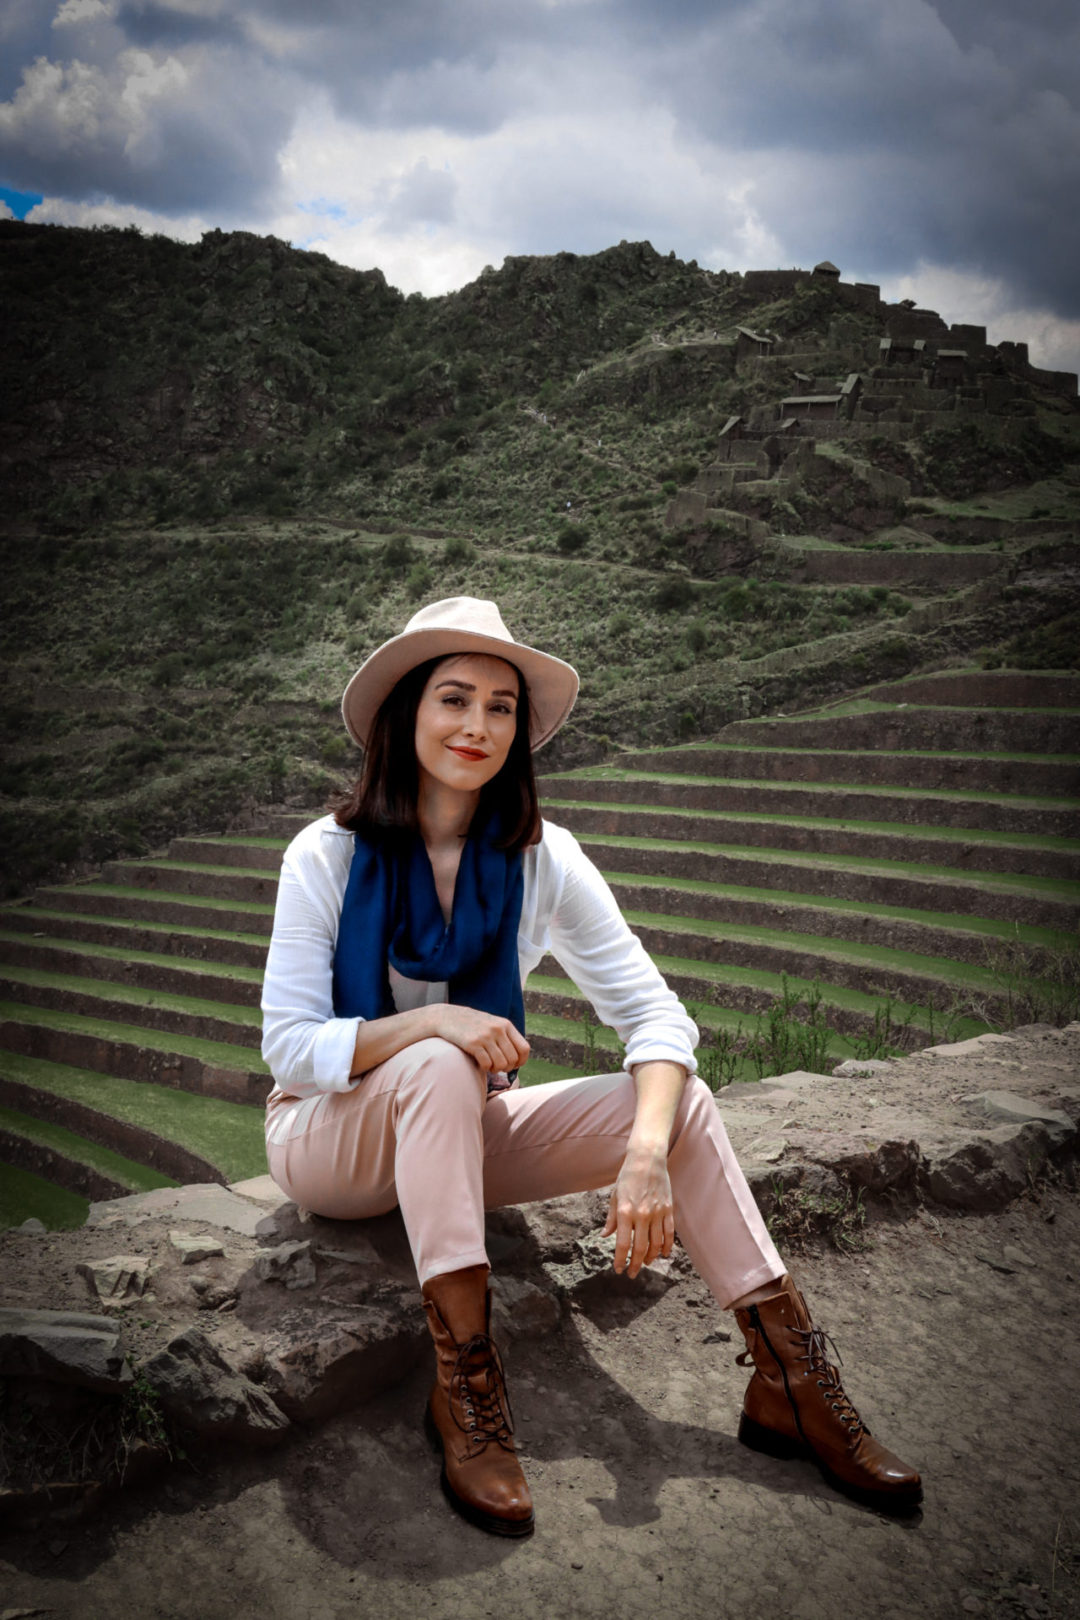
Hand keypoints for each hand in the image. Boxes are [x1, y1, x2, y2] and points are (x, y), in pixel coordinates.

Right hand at [433, 1005, 529, 1072]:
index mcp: (506, 1024)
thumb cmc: (472, 1024)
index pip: (524, 1049)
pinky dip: (485, 1068)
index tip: (513, 1065)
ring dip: (495, 1069)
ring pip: (501, 1064)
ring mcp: (485, 1036)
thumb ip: (506, 1036)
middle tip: (497, 1066)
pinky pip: (486, 1064)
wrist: (447, 1017)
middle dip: (506, 1068)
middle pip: (512, 1059)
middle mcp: (498, 1029)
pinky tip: (481, 1063)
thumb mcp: (492, 1024)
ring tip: (489, 1065)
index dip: (521, 1061)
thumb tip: (520, 1058)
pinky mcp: (473, 1043)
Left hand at [602, 1143, 674, 1278]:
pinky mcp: (668, 1209)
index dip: (620, 1260)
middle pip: (641, 1248)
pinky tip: (663, 1254)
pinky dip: (667, 1247)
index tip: (618, 1269)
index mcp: (625, 1212)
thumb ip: (611, 1219)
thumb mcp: (615, 1196)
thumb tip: (604, 1236)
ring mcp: (657, 1213)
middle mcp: (642, 1215)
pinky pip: (669, 1233)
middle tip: (632, 1273)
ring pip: (656, 1244)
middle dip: (635, 1264)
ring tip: (645, 1263)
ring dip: (651, 1258)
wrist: (647, 1159)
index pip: (622, 1244)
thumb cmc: (628, 1176)